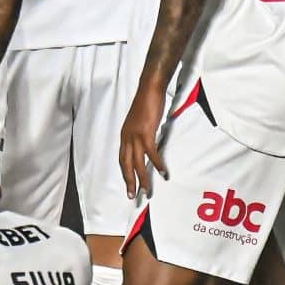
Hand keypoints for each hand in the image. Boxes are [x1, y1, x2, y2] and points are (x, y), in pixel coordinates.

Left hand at [118, 82, 168, 199]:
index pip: (122, 159)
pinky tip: (162, 172)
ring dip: (143, 178)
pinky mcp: (146, 132)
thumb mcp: (139, 122)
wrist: (149, 88)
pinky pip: (151, 153)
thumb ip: (140, 134)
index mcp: (124, 135)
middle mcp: (127, 137)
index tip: (129, 184)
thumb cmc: (146, 103)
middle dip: (129, 181)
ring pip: (137, 162)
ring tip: (148, 190)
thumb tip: (146, 145)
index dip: (125, 173)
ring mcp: (135, 135)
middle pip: (126, 164)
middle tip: (132, 196)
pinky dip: (157, 163)